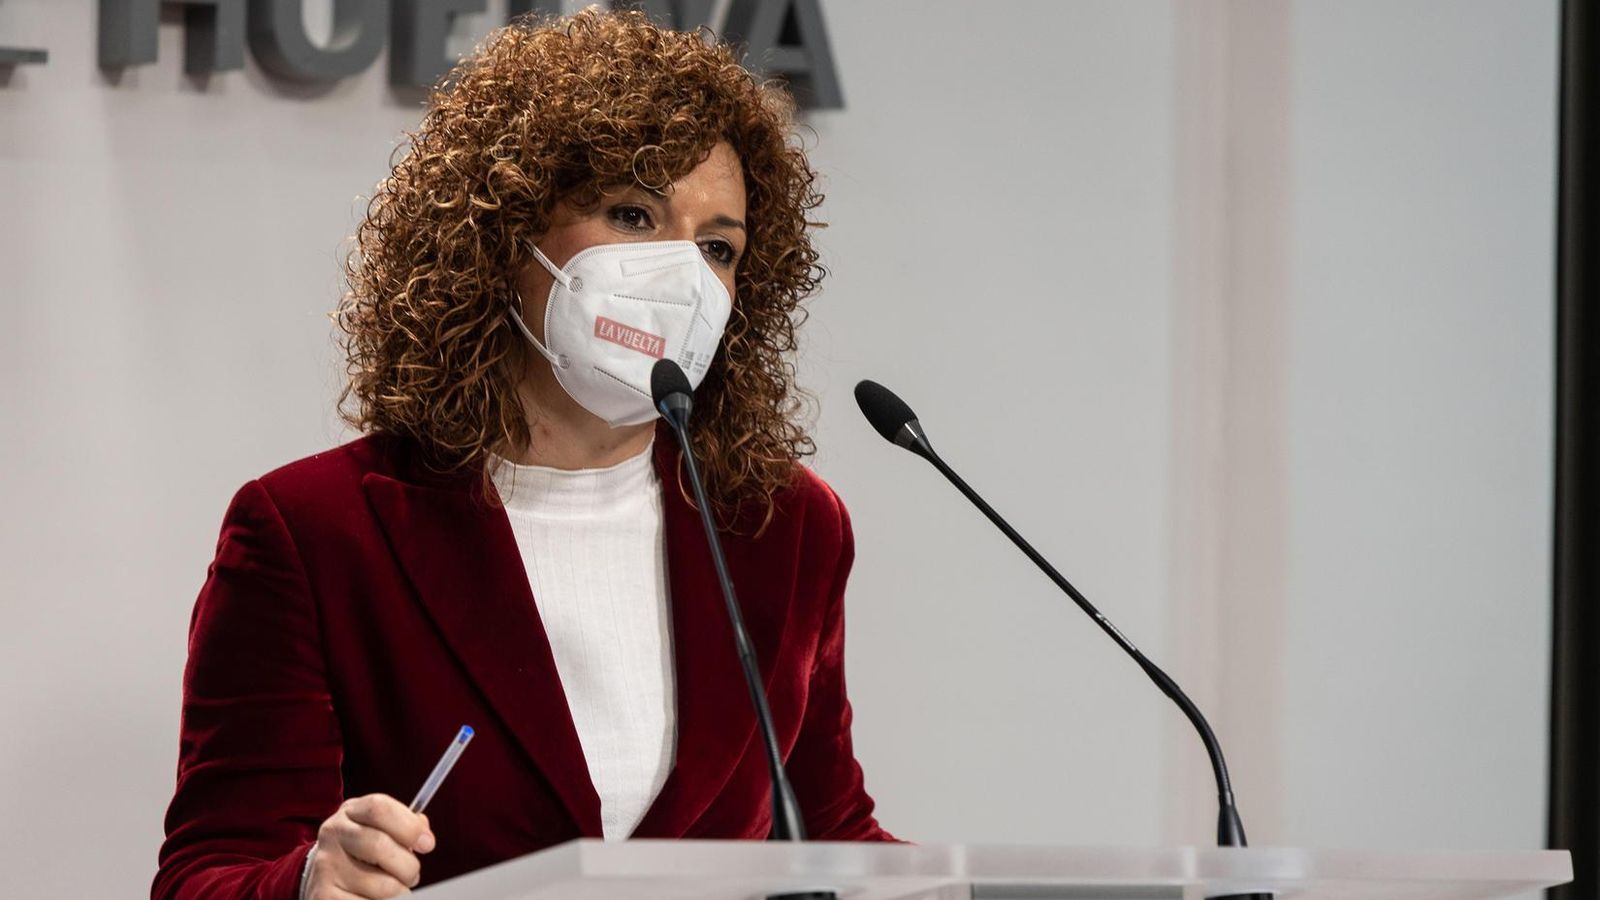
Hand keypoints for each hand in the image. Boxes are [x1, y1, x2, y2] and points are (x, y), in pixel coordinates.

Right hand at [304, 793, 434, 897]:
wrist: (324, 876)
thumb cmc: (364, 852)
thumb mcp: (380, 829)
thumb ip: (405, 827)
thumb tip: (424, 833)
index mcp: (351, 812)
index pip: (379, 808)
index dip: (409, 827)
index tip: (427, 844)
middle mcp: (334, 834)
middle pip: (379, 845)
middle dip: (408, 866)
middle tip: (413, 875)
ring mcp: (326, 866)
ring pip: (383, 885)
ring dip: (400, 892)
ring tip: (395, 889)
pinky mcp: (324, 896)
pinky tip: (375, 898)